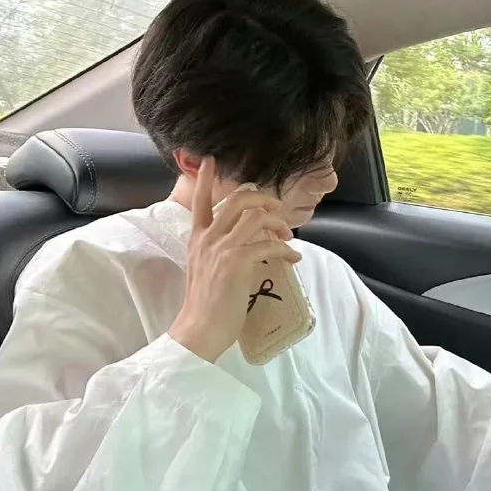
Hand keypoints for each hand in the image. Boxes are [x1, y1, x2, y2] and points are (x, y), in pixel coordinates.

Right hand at [169, 157, 301, 362]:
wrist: (198, 329)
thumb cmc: (204, 305)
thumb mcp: (203, 270)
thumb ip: (217, 252)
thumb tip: (244, 245)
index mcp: (197, 239)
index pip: (200, 202)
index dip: (205, 179)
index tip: (210, 161)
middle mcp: (208, 239)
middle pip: (238, 200)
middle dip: (263, 199)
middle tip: (278, 210)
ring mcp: (222, 249)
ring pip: (256, 217)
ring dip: (278, 224)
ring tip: (288, 237)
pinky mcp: (237, 262)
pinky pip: (268, 245)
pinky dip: (286, 250)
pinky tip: (293, 258)